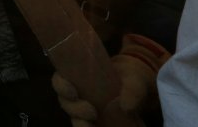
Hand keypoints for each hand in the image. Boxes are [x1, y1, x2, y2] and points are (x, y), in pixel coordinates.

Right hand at [50, 34, 167, 125]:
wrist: (138, 89)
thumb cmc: (130, 77)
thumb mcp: (134, 79)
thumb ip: (132, 90)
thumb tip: (126, 107)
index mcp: (78, 76)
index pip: (59, 80)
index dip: (61, 86)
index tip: (73, 92)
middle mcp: (77, 93)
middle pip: (65, 102)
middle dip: (74, 109)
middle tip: (92, 112)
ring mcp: (84, 109)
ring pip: (74, 117)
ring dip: (80, 123)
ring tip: (92, 126)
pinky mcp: (94, 122)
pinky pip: (85, 126)